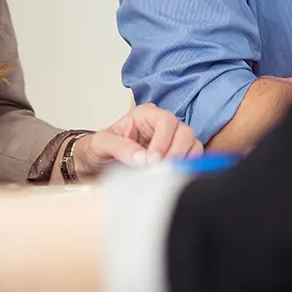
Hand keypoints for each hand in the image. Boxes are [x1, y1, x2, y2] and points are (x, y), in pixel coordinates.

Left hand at [72, 103, 201, 178]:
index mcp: (145, 114)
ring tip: (165, 175)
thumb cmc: (100, 149)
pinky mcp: (178, 156)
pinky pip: (194, 159)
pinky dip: (187, 168)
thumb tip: (143, 159)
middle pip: (184, 131)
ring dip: (183, 161)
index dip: (162, 141)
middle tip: (161, 170)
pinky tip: (172, 177)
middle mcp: (162, 124)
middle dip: (175, 153)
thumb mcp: (102, 144)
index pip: (165, 121)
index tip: (153, 161)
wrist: (97, 165)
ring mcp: (172, 140)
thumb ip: (121, 148)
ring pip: (192, 144)